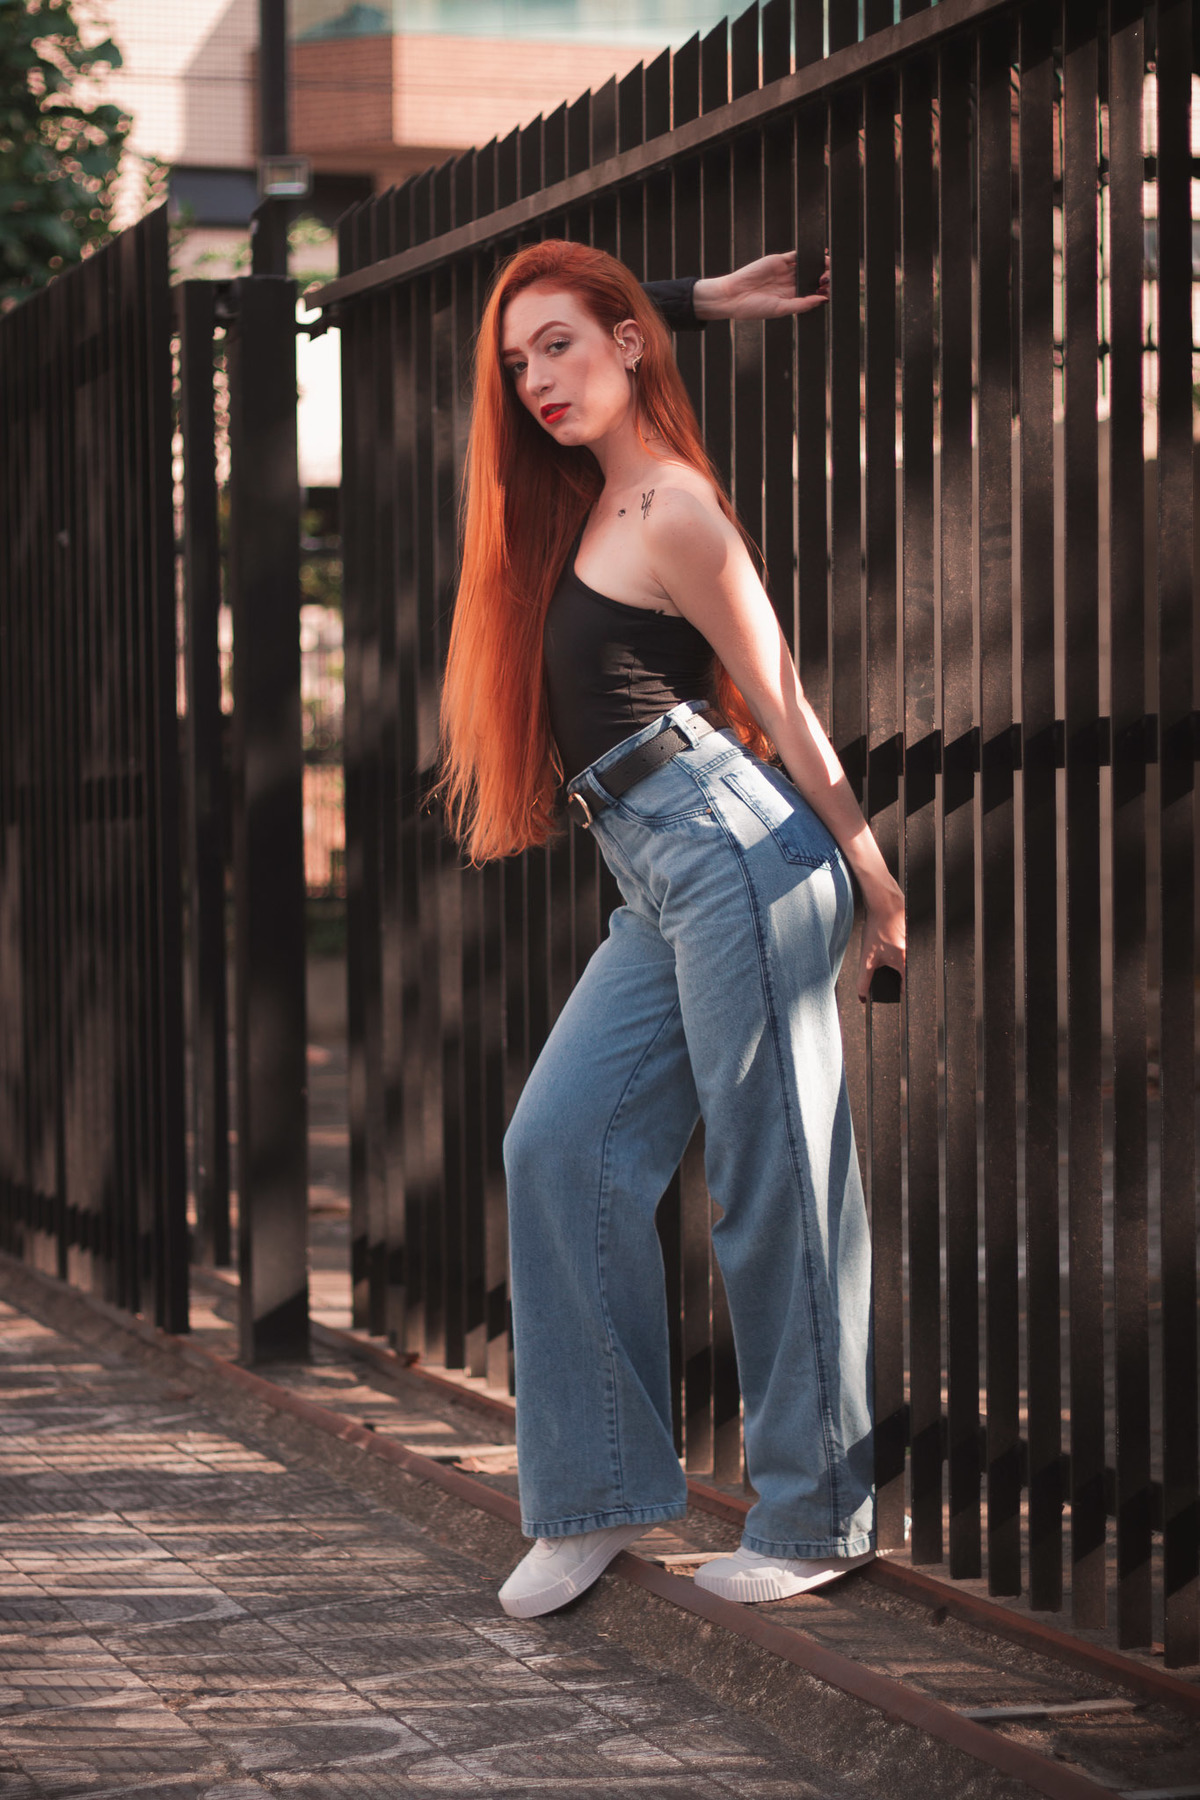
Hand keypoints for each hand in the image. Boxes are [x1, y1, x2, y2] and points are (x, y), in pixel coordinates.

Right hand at [693, 250, 829, 321]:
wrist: (734, 295)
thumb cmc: (754, 308)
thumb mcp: (781, 309)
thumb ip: (802, 304)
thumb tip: (823, 299)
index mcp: (791, 298)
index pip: (812, 292)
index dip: (823, 291)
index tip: (832, 291)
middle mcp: (790, 284)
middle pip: (812, 277)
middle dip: (824, 277)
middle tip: (832, 277)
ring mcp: (785, 271)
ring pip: (807, 265)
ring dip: (819, 264)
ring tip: (829, 265)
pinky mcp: (779, 260)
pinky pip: (796, 254)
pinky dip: (807, 253)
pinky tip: (818, 254)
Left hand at [856, 879, 905, 1004]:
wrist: (885, 904)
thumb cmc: (877, 928)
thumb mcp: (867, 957)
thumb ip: (864, 979)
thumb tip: (862, 997)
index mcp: (905, 962)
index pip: (907, 987)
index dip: (898, 992)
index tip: (891, 992)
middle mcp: (915, 955)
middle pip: (908, 975)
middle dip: (896, 976)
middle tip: (886, 968)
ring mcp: (917, 945)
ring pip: (908, 961)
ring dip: (897, 962)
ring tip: (887, 951)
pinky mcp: (915, 937)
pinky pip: (909, 950)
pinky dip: (900, 950)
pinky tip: (891, 941)